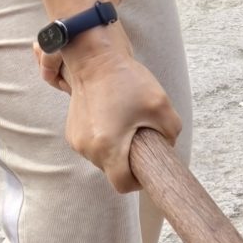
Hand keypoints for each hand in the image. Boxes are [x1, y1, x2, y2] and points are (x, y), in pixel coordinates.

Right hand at [43, 29, 181, 190]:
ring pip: (103, 158)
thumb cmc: (127, 81)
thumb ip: (170, 134)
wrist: (94, 58)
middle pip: (113, 171)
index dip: (138, 181)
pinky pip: (93, 145)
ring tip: (126, 122)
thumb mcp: (161, 106)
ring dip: (116, 148)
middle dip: (129, 160)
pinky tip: (113, 117)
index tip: (147, 166)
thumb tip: (166, 147)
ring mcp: (77, 140)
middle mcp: (88, 148)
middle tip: (141, 136)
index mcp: (108, 146)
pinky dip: (105, 138)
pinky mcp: (72, 131)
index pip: (123, 184)